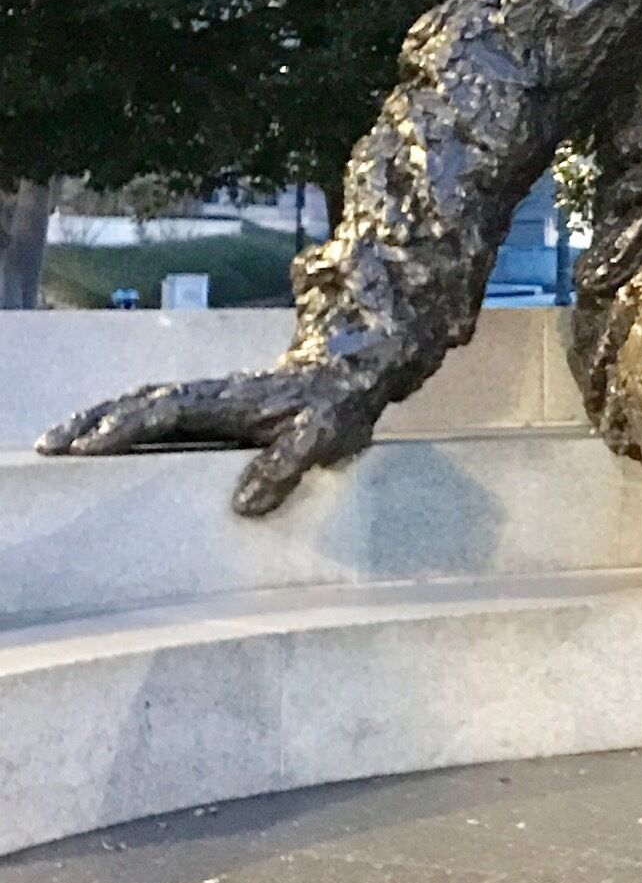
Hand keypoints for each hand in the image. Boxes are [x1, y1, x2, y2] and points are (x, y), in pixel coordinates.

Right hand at [37, 363, 380, 516]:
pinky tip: (101, 437)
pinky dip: (120, 418)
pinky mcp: (208, 405)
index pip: (167, 412)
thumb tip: (243, 505)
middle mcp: (209, 395)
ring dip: (98, 418)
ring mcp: (206, 397)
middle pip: (139, 402)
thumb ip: (285, 469)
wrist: (350, 377)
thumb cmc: (334, 410)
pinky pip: (153, 408)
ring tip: (58, 443)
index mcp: (229, 402)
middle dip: (92, 422)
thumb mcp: (321, 440)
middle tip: (50, 446)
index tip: (90, 447)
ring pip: (140, 402)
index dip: (128, 428)